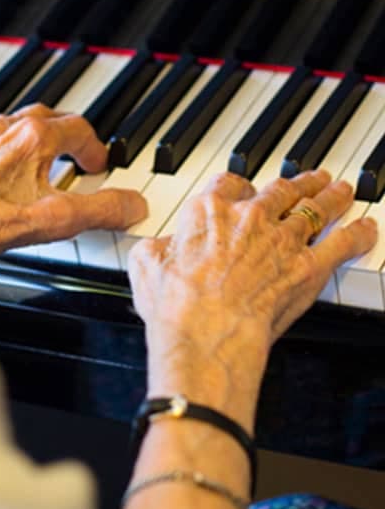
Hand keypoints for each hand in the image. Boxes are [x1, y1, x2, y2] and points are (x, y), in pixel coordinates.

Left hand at [0, 105, 146, 283]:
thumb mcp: (57, 221)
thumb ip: (103, 210)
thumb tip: (133, 205)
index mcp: (31, 137)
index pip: (77, 128)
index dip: (95, 147)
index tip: (98, 165)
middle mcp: (2, 129)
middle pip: (45, 118)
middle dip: (66, 135)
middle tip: (77, 155)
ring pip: (14, 127)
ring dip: (36, 141)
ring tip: (45, 166)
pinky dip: (7, 153)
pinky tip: (6, 179)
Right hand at [127, 170, 375, 425]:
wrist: (206, 330)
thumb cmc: (175, 302)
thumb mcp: (145, 265)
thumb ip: (155, 248)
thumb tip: (158, 248)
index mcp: (209, 212)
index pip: (228, 185)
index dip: (238, 186)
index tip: (243, 190)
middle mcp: (249, 218)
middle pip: (280, 190)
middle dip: (297, 183)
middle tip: (309, 178)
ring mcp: (282, 240)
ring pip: (313, 209)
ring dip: (330, 197)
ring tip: (340, 189)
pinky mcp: (308, 267)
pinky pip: (341, 244)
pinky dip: (357, 235)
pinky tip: (366, 230)